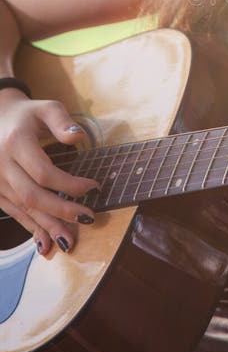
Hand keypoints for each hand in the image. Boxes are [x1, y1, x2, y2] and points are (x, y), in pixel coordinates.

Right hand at [0, 91, 98, 255]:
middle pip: (32, 196)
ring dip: (47, 227)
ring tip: (70, 241)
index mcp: (16, 143)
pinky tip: (46, 243)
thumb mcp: (46, 107)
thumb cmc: (27, 114)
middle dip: (61, 211)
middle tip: (88, 218)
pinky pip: (14, 213)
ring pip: (23, 209)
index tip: (94, 187)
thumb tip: (79, 137)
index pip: (43, 172)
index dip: (70, 184)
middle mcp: (2, 165)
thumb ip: (62, 121)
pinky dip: (31, 228)